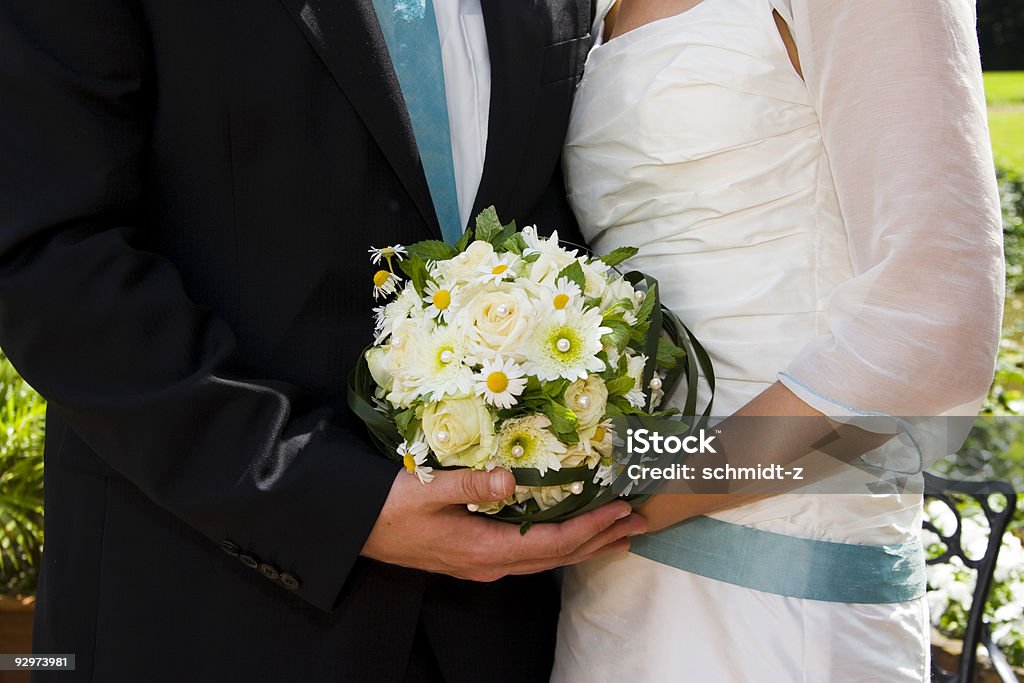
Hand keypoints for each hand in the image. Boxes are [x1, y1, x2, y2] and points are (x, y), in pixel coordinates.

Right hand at [361, 468, 645, 580]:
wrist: (357, 531)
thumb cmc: (390, 508)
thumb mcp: (426, 491)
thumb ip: (470, 484)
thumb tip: (510, 478)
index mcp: (485, 550)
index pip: (552, 542)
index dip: (590, 528)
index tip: (621, 511)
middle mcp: (492, 565)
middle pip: (559, 556)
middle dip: (601, 540)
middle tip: (640, 523)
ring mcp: (485, 566)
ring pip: (548, 560)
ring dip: (586, 546)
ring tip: (620, 534)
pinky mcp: (478, 559)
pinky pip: (532, 556)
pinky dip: (561, 546)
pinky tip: (571, 538)